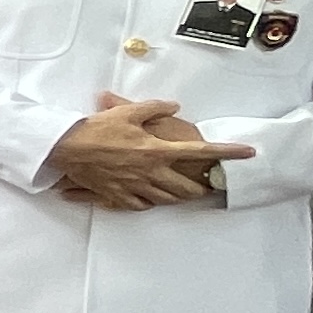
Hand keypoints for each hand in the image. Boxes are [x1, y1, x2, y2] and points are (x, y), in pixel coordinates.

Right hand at [44, 91, 251, 209]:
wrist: (65, 149)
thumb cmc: (95, 129)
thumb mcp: (127, 112)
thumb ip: (155, 108)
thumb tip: (174, 106)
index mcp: (157, 150)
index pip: (201, 151)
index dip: (228, 152)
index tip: (248, 153)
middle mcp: (151, 172)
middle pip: (187, 187)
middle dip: (200, 187)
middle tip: (204, 184)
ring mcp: (135, 187)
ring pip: (167, 199)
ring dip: (178, 196)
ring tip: (181, 191)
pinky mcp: (119, 196)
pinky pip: (142, 205)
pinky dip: (150, 202)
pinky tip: (149, 197)